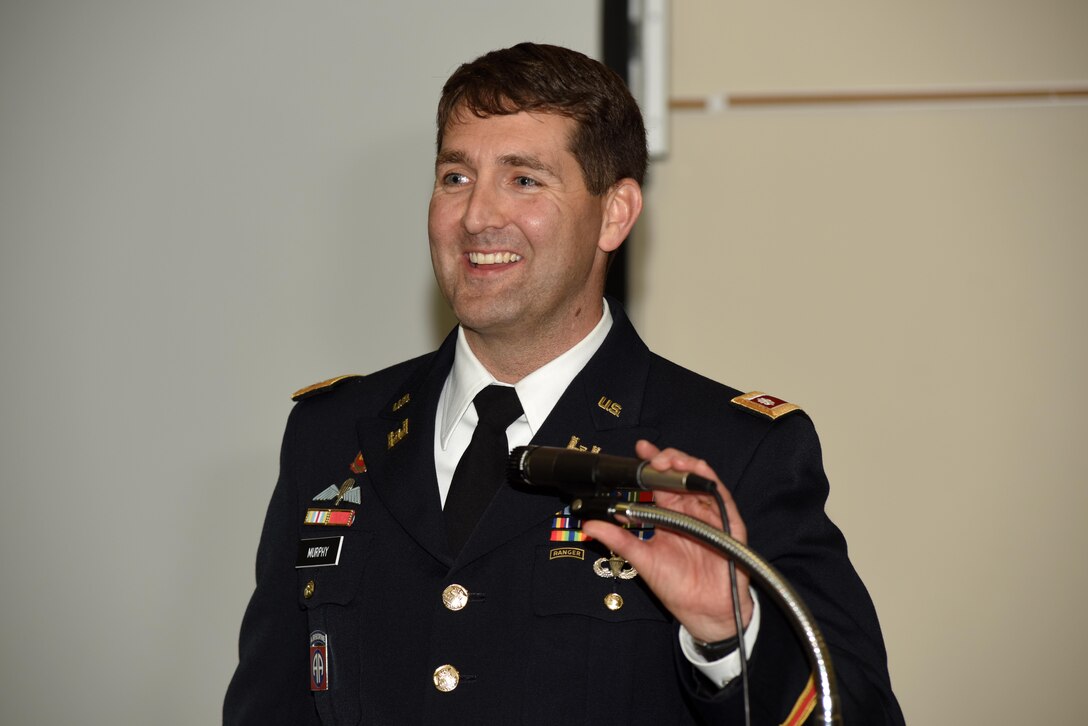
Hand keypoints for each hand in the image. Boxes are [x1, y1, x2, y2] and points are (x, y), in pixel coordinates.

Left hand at [581, 440, 753, 642]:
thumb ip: (619, 540)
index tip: (638, 450)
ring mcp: (710, 515)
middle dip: (667, 459)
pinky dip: (709, 482)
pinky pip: (721, 497)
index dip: (651, 464)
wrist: (703, 613)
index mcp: (670, 515)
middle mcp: (690, 510)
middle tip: (652, 457)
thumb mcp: (643, 560)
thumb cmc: (677, 587)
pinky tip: (697, 473)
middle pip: (680, 474)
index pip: (660, 482)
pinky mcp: (729, 523)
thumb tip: (590, 525)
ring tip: (670, 461)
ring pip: (701, 479)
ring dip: (686, 465)